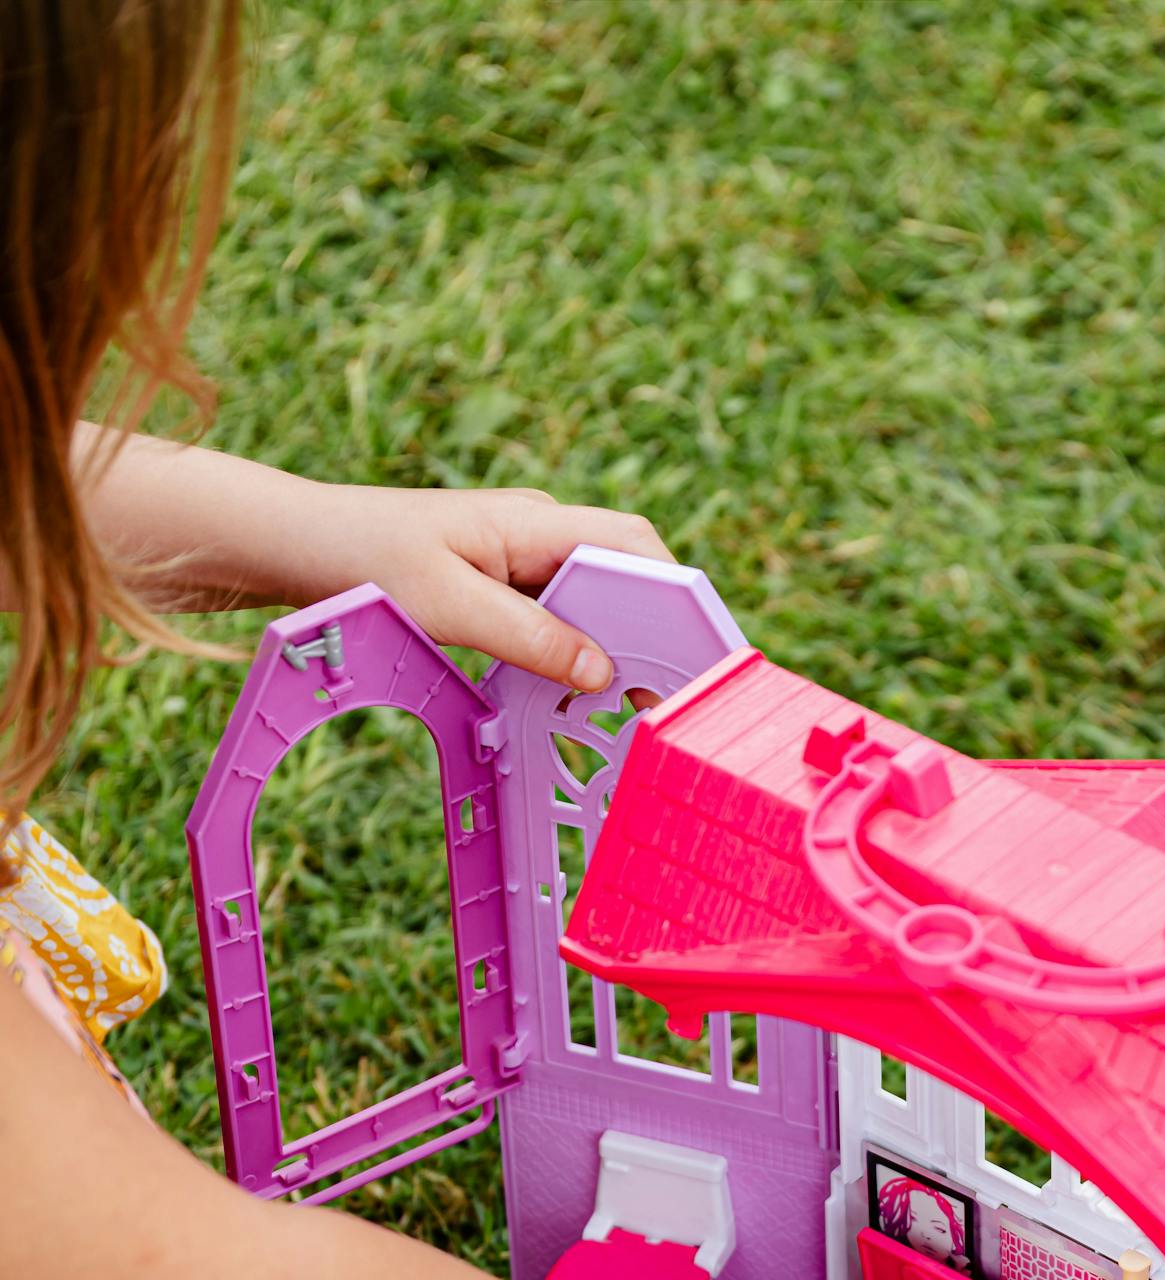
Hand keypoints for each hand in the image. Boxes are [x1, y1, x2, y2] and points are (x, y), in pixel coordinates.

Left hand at [332, 485, 675, 690]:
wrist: (299, 544)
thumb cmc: (364, 559)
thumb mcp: (449, 605)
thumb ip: (529, 636)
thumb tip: (601, 672)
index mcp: (536, 522)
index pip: (635, 547)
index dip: (676, 596)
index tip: (700, 651)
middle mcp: (539, 533)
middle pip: (626, 580)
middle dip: (656, 636)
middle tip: (673, 698)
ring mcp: (522, 559)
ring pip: (595, 605)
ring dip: (617, 652)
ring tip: (637, 707)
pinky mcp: (503, 587)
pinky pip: (559, 621)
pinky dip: (577, 657)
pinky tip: (580, 696)